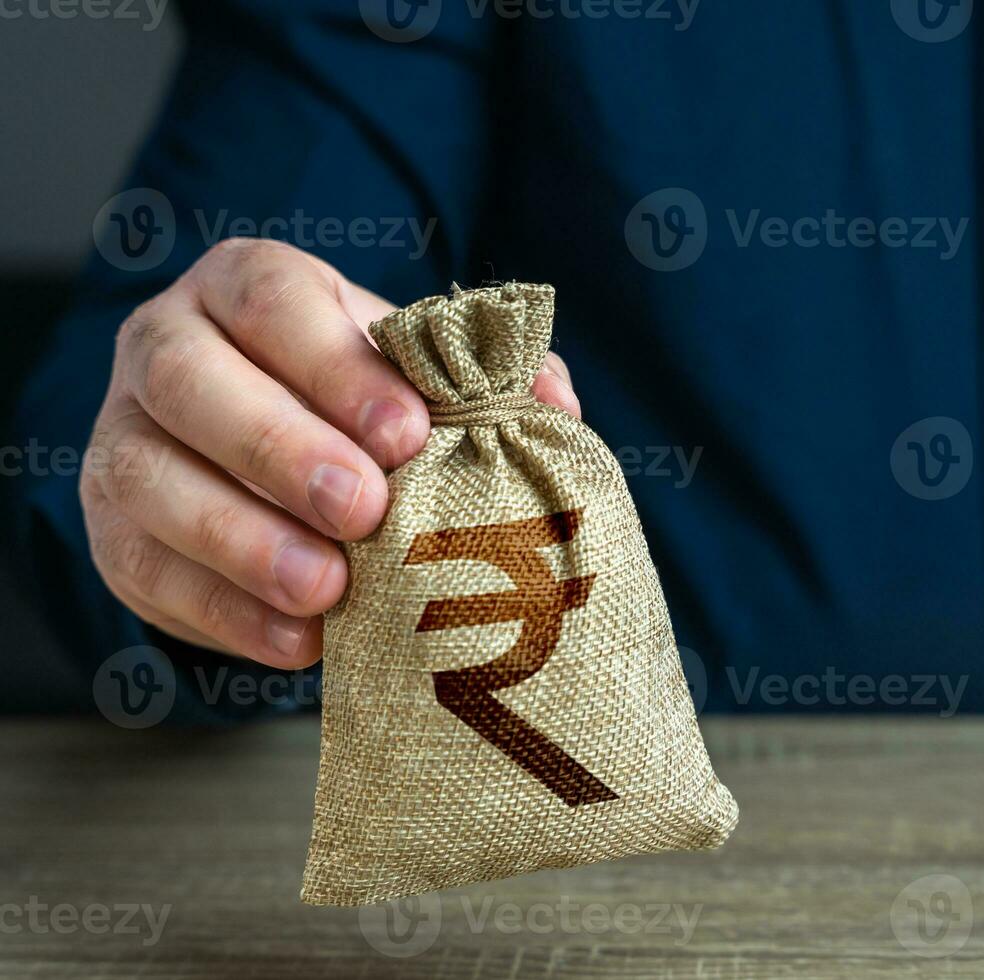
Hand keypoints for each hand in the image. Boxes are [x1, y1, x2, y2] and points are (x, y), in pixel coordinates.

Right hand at [81, 239, 580, 667]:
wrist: (280, 473)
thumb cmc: (363, 411)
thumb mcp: (417, 377)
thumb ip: (483, 383)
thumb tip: (554, 404)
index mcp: (245, 288)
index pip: (272, 301)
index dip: (335, 366)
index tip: (409, 433)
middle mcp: (165, 346)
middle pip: (190, 380)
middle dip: (279, 448)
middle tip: (364, 510)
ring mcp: (123, 438)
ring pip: (147, 478)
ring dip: (241, 540)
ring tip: (328, 589)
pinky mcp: (114, 531)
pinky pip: (143, 570)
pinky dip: (223, 612)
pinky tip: (299, 640)